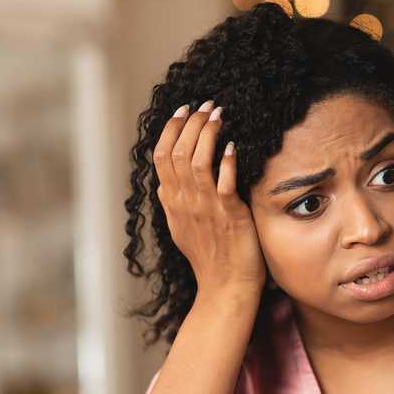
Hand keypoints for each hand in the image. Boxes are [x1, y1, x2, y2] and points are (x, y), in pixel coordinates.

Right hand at [152, 102, 264, 296]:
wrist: (225, 288)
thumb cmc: (209, 259)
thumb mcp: (182, 229)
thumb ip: (173, 204)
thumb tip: (164, 184)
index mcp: (172, 202)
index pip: (161, 156)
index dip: (171, 129)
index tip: (183, 110)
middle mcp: (184, 202)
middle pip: (176, 152)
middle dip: (191, 123)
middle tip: (206, 105)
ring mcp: (205, 209)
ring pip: (196, 162)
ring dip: (207, 134)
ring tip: (218, 115)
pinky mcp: (229, 216)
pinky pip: (223, 183)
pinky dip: (226, 162)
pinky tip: (232, 146)